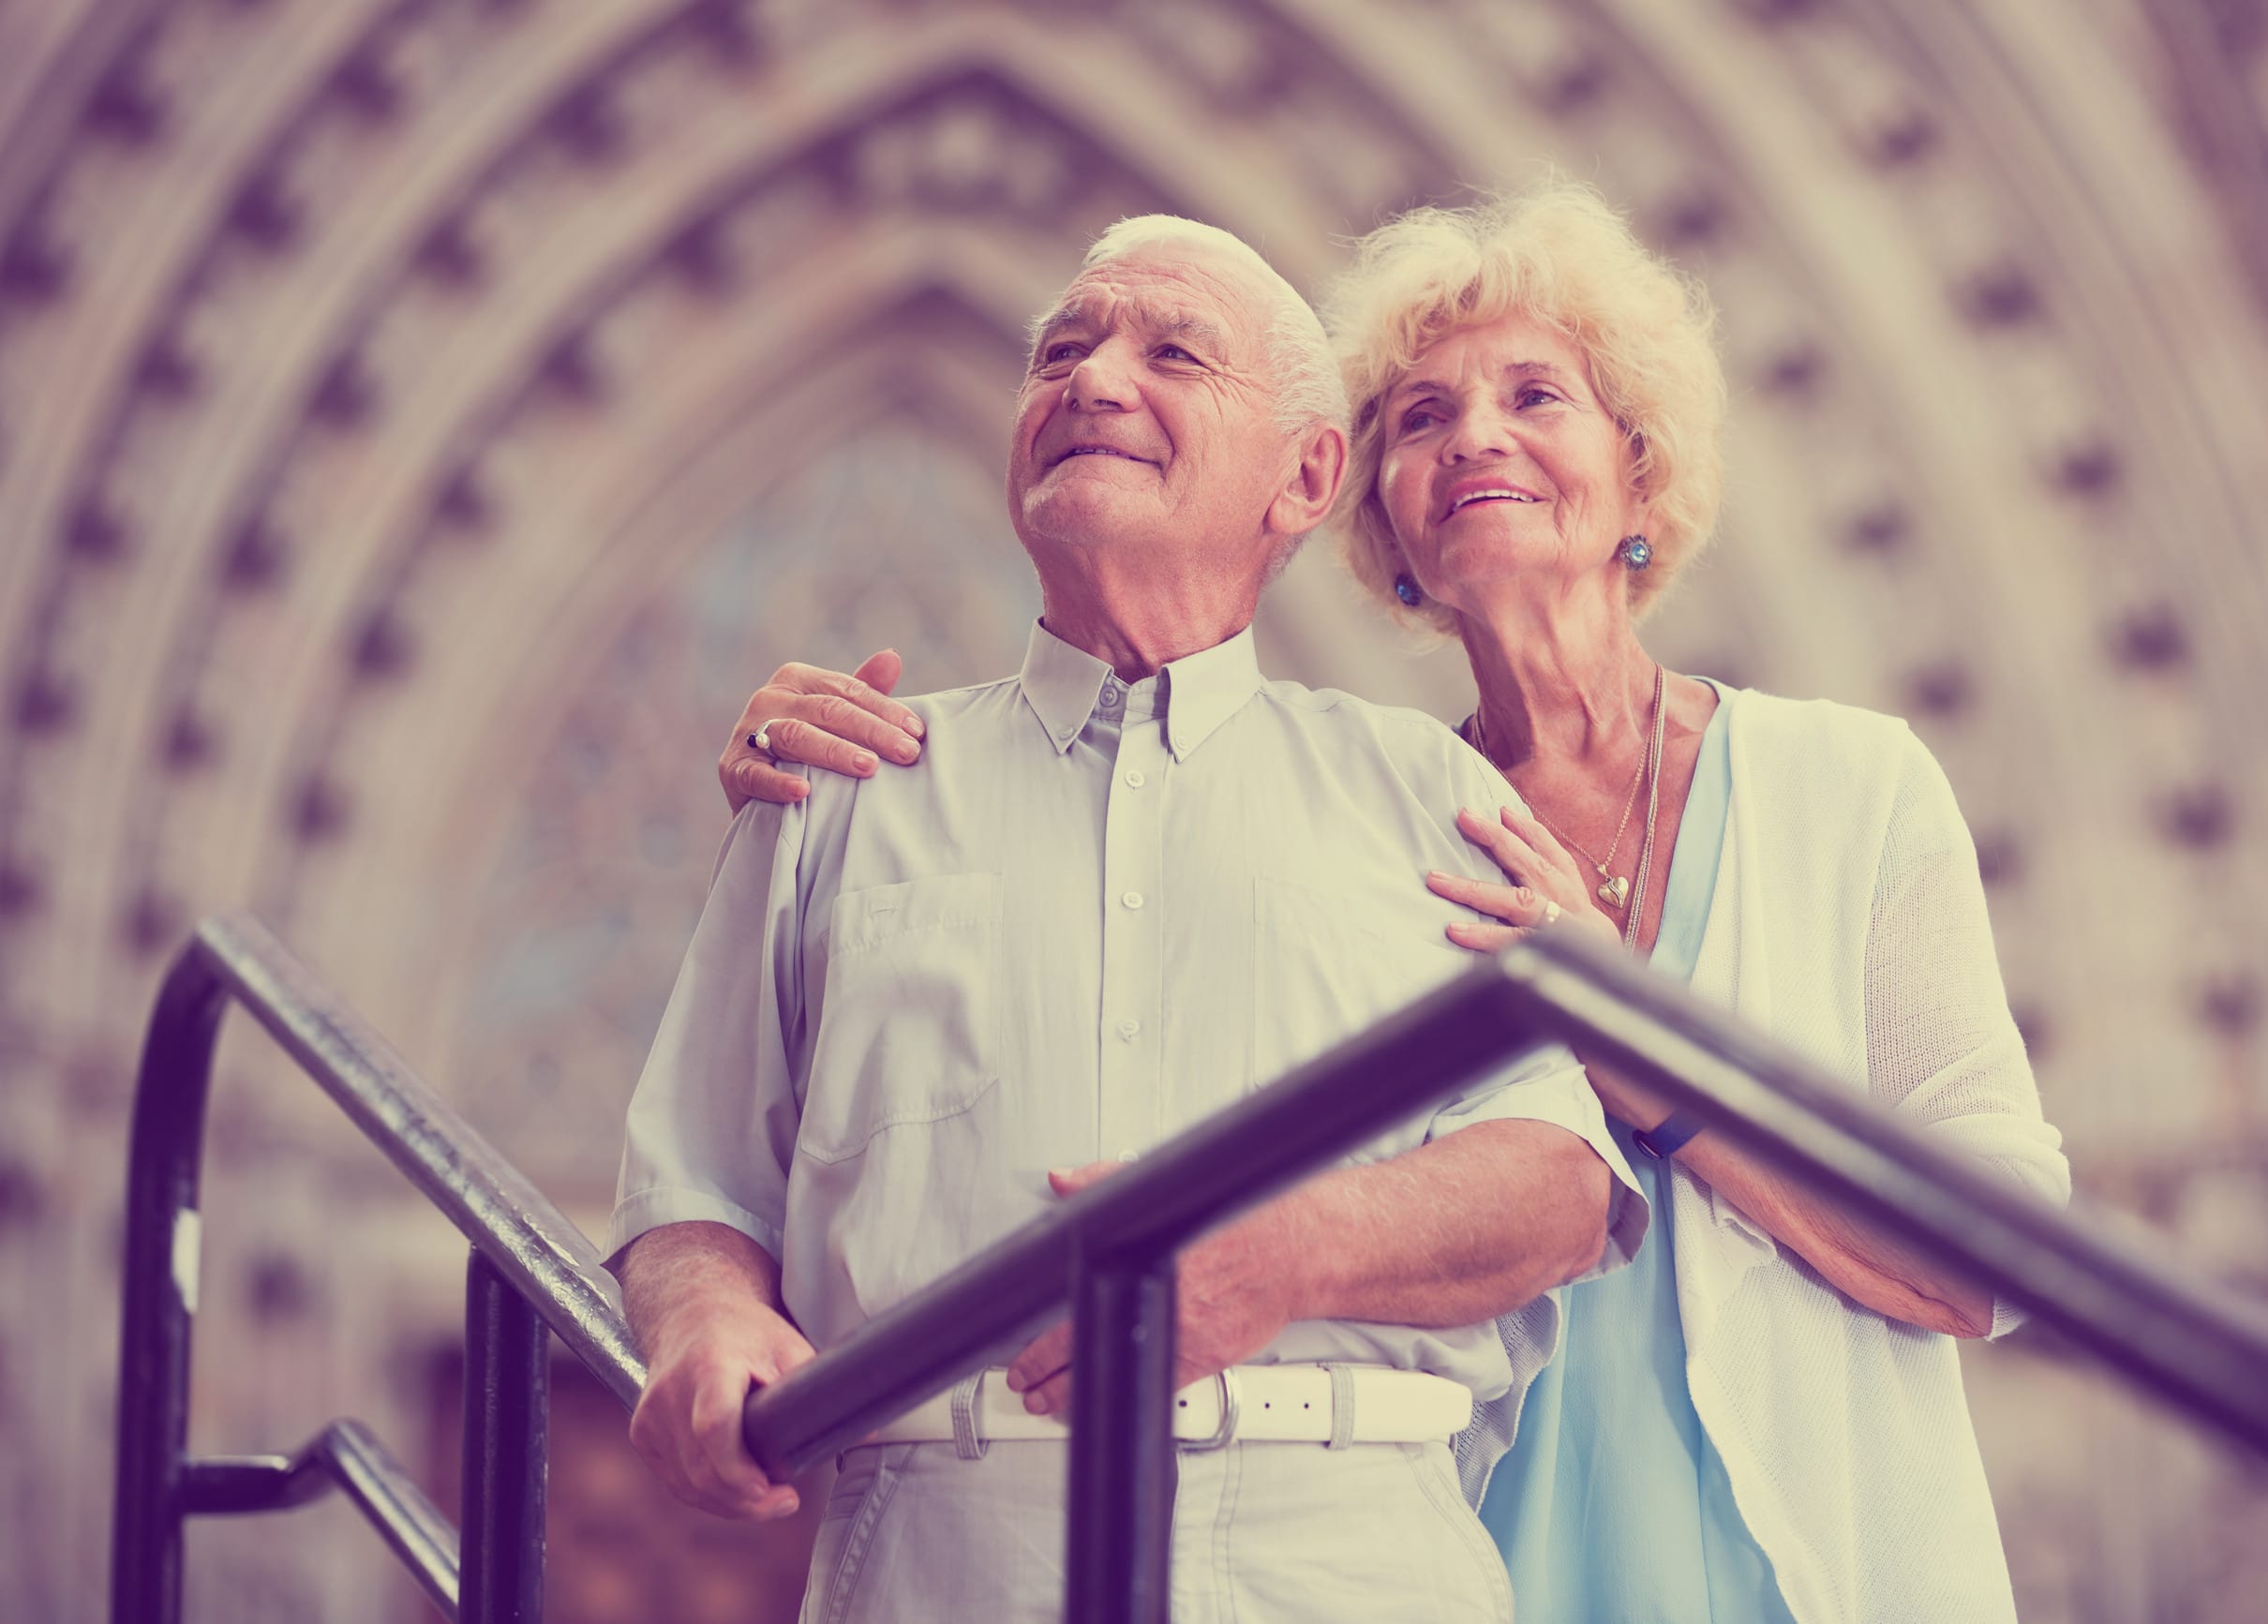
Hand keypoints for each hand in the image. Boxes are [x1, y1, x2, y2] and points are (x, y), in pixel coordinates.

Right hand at [626, 1298, 816, 1519]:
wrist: (690, 1310)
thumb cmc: (746, 1330)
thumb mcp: (788, 1346)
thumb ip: (819, 1389)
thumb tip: (870, 1430)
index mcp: (710, 1364)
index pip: (714, 1427)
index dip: (738, 1469)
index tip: (770, 1490)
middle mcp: (671, 1392)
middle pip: (703, 1469)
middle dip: (746, 1500)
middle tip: (786, 1502)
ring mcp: (650, 1416)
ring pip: (688, 1484)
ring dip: (729, 1503)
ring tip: (767, 1498)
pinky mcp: (642, 1434)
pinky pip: (676, 1481)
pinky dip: (706, 1492)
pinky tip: (735, 1489)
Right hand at [718, 649, 925, 812]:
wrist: (762, 799)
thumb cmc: (808, 753)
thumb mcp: (834, 721)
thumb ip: (862, 692)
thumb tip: (892, 657)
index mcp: (797, 679)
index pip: (848, 691)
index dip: (885, 711)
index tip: (917, 733)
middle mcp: (770, 698)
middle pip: (828, 710)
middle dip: (872, 732)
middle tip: (907, 754)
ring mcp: (748, 731)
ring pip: (796, 735)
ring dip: (834, 752)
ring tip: (869, 767)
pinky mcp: (732, 768)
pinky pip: (755, 774)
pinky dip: (778, 783)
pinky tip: (803, 791)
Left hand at [1003, 1163, 1301, 1416]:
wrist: (1293, 1251)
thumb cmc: (1236, 1222)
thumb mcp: (1166, 1191)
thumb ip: (1106, 1184)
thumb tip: (1064, 1182)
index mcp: (1141, 1265)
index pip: (1071, 1310)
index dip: (1037, 1341)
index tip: (1020, 1355)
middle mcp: (1158, 1305)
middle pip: (1086, 1350)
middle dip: (1047, 1374)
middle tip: (1026, 1383)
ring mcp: (1181, 1337)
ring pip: (1116, 1374)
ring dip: (1078, 1394)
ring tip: (1052, 1401)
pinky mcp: (1204, 1359)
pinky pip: (1155, 1387)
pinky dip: (1126, 1394)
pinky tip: (1108, 1399)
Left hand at [1426, 804, 1620, 952]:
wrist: (1612, 976)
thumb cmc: (1580, 929)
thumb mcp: (1570, 893)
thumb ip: (1543, 857)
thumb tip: (1508, 817)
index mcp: (1568, 888)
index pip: (1549, 851)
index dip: (1527, 829)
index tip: (1499, 811)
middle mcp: (1563, 902)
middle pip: (1531, 865)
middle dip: (1497, 839)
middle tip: (1465, 818)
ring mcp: (1554, 928)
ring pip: (1516, 903)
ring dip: (1475, 890)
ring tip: (1438, 880)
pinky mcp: (1544, 956)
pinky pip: (1511, 944)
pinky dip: (1484, 936)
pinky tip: (1456, 930)